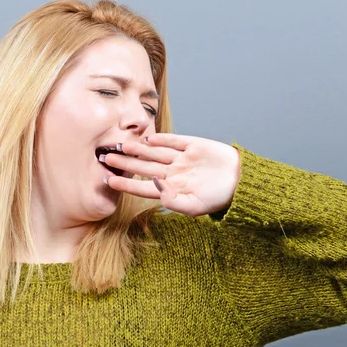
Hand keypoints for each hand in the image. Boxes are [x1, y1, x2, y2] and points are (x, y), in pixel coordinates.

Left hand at [103, 133, 240, 216]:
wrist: (242, 182)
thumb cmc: (218, 199)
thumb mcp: (195, 208)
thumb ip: (173, 201)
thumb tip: (155, 189)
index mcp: (170, 189)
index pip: (142, 187)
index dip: (125, 184)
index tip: (107, 179)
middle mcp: (172, 173)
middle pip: (143, 167)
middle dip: (124, 163)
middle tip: (104, 157)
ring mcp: (181, 158)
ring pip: (154, 153)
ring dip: (137, 149)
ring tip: (120, 145)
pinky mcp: (193, 145)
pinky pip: (173, 141)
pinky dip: (161, 139)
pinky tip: (146, 138)